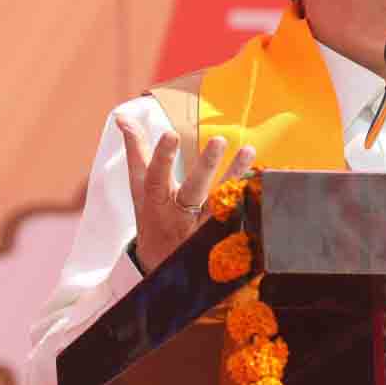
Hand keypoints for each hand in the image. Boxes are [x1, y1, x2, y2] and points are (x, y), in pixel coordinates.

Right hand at [115, 115, 255, 273]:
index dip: (161, 158)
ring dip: (234, 175)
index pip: (155, 178)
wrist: (163, 267)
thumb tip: (123, 117)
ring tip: (249, 151)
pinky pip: (236, 216)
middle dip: (205, 166)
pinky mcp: (220, 234)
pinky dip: (246, 198)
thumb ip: (136, 151)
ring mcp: (201, 226)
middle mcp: (178, 214)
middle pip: (192, 190)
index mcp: (155, 201)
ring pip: (219, 201)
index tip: (171, 134)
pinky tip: (261, 180)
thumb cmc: (152, 215)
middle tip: (219, 139)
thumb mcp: (139, 188)